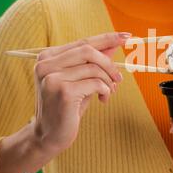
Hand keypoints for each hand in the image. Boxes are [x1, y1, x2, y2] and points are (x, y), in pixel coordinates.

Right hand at [32, 31, 130, 153]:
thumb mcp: (81, 80)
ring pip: (93, 68)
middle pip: (88, 51)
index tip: (127, 36)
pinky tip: (102, 100)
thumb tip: (114, 43)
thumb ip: (94, 62)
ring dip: (108, 81)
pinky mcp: (63, 91)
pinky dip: (105, 91)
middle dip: (109, 64)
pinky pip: (95, 83)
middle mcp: (46, 64)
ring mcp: (52, 77)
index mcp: (48, 57)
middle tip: (119, 79)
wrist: (50, 135)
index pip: (82, 42)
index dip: (107, 38)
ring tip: (109, 93)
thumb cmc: (67, 106)